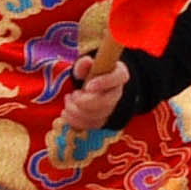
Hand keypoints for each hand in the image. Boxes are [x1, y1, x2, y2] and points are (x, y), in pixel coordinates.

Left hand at [41, 52, 129, 173]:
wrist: (103, 92)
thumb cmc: (92, 75)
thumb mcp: (90, 66)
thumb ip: (85, 65)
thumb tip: (84, 64)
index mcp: (119, 76)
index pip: (116, 78)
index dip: (102, 83)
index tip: (87, 86)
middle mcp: (118, 95)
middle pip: (101, 102)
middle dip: (82, 101)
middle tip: (75, 96)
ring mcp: (111, 110)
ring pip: (93, 115)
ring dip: (76, 110)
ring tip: (72, 102)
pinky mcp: (101, 123)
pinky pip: (86, 125)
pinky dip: (74, 119)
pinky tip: (71, 112)